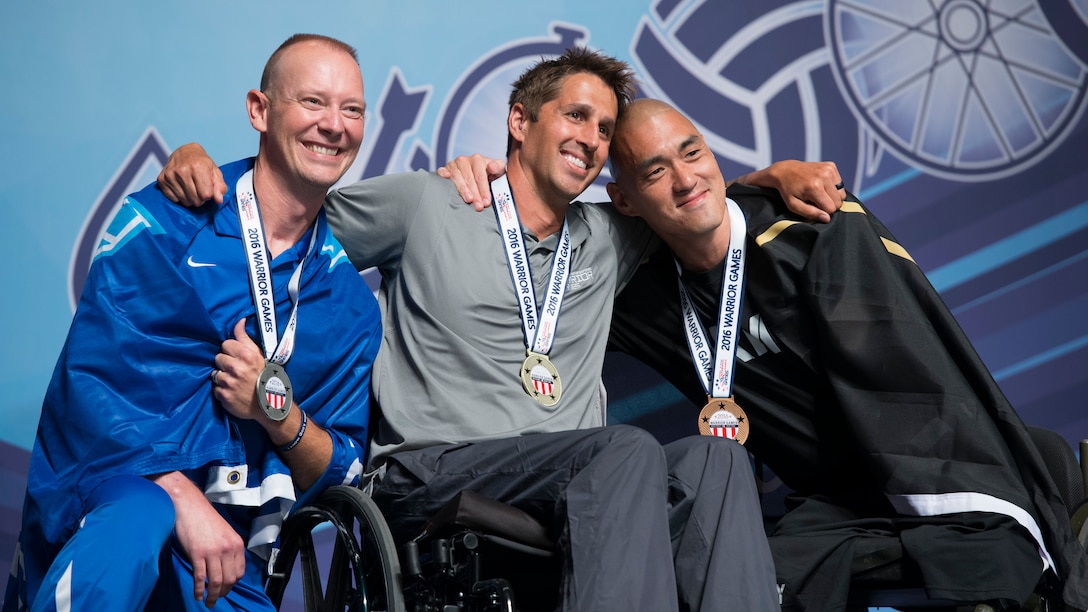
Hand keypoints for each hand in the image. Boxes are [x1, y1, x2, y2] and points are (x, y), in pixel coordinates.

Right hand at [153, 472, 244, 606]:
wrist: (189, 505)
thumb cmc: (204, 518)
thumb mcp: (224, 533)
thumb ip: (227, 549)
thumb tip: (226, 568)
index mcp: (236, 543)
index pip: (240, 571)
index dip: (233, 584)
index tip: (226, 589)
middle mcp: (228, 548)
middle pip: (230, 579)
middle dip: (224, 593)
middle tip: (216, 599)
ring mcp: (213, 551)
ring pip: (216, 581)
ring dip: (213, 596)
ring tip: (208, 602)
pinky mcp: (198, 553)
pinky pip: (200, 577)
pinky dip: (199, 590)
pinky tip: (198, 595)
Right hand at [158, 143, 227, 206]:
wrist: (184, 152)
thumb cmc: (202, 164)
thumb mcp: (215, 172)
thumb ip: (220, 187)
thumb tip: (218, 201)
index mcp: (198, 167)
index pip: (206, 195)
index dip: (209, 194)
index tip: (208, 188)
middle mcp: (182, 170)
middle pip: (195, 200)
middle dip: (200, 198)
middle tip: (199, 188)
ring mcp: (170, 175)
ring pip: (185, 202)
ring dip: (190, 198)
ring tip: (191, 187)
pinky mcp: (161, 179)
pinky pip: (174, 200)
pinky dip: (180, 197)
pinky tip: (182, 187)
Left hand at [211, 319, 264, 420]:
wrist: (270, 404)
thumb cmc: (265, 377)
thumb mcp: (259, 354)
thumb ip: (245, 338)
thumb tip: (239, 321)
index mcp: (245, 355)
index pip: (226, 344)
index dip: (231, 351)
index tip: (237, 358)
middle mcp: (235, 368)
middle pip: (218, 358)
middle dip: (225, 363)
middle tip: (235, 370)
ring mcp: (228, 382)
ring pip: (215, 373)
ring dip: (222, 377)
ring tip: (234, 381)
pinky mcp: (223, 396)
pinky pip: (215, 388)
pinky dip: (222, 390)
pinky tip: (232, 391)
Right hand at [436, 154, 506, 210]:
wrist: (481, 173)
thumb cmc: (489, 174)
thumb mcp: (498, 170)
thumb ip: (498, 167)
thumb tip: (492, 166)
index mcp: (478, 160)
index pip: (480, 176)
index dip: (484, 189)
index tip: (486, 201)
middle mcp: (465, 160)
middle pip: (469, 178)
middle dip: (475, 193)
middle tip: (478, 206)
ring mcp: (454, 164)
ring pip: (457, 176)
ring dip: (462, 189)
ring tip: (468, 200)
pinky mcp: (445, 169)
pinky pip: (442, 171)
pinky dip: (443, 175)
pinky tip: (445, 181)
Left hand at [743, 160, 844, 222]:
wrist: (785, 171)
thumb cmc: (788, 190)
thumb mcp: (793, 205)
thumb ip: (810, 213)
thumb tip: (827, 218)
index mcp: (814, 187)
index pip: (831, 208)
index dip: (823, 211)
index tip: (813, 206)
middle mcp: (824, 176)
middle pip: (838, 201)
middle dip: (828, 204)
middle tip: (815, 199)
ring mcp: (829, 169)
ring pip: (841, 193)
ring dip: (831, 196)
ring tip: (818, 192)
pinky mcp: (831, 166)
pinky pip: (840, 184)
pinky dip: (832, 187)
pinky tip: (821, 185)